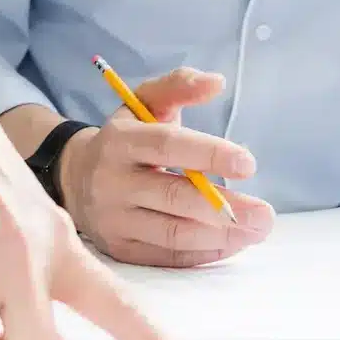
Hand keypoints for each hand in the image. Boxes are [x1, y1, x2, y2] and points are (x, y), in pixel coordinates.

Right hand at [63, 69, 273, 268]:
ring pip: (172, 233)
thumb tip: (217, 82)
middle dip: (225, 207)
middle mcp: (112, 181)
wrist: (74, 178)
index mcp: (120, 140)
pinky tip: (233, 244)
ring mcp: (114, 220)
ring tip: (256, 231)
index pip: (167, 145)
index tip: (249, 163)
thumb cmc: (125, 138)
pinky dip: (204, 253)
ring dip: (221, 236)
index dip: (209, 154)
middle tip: (265, 215)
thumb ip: (179, 85)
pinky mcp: (120, 249)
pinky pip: (167, 256)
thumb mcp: (144, 102)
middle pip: (173, 197)